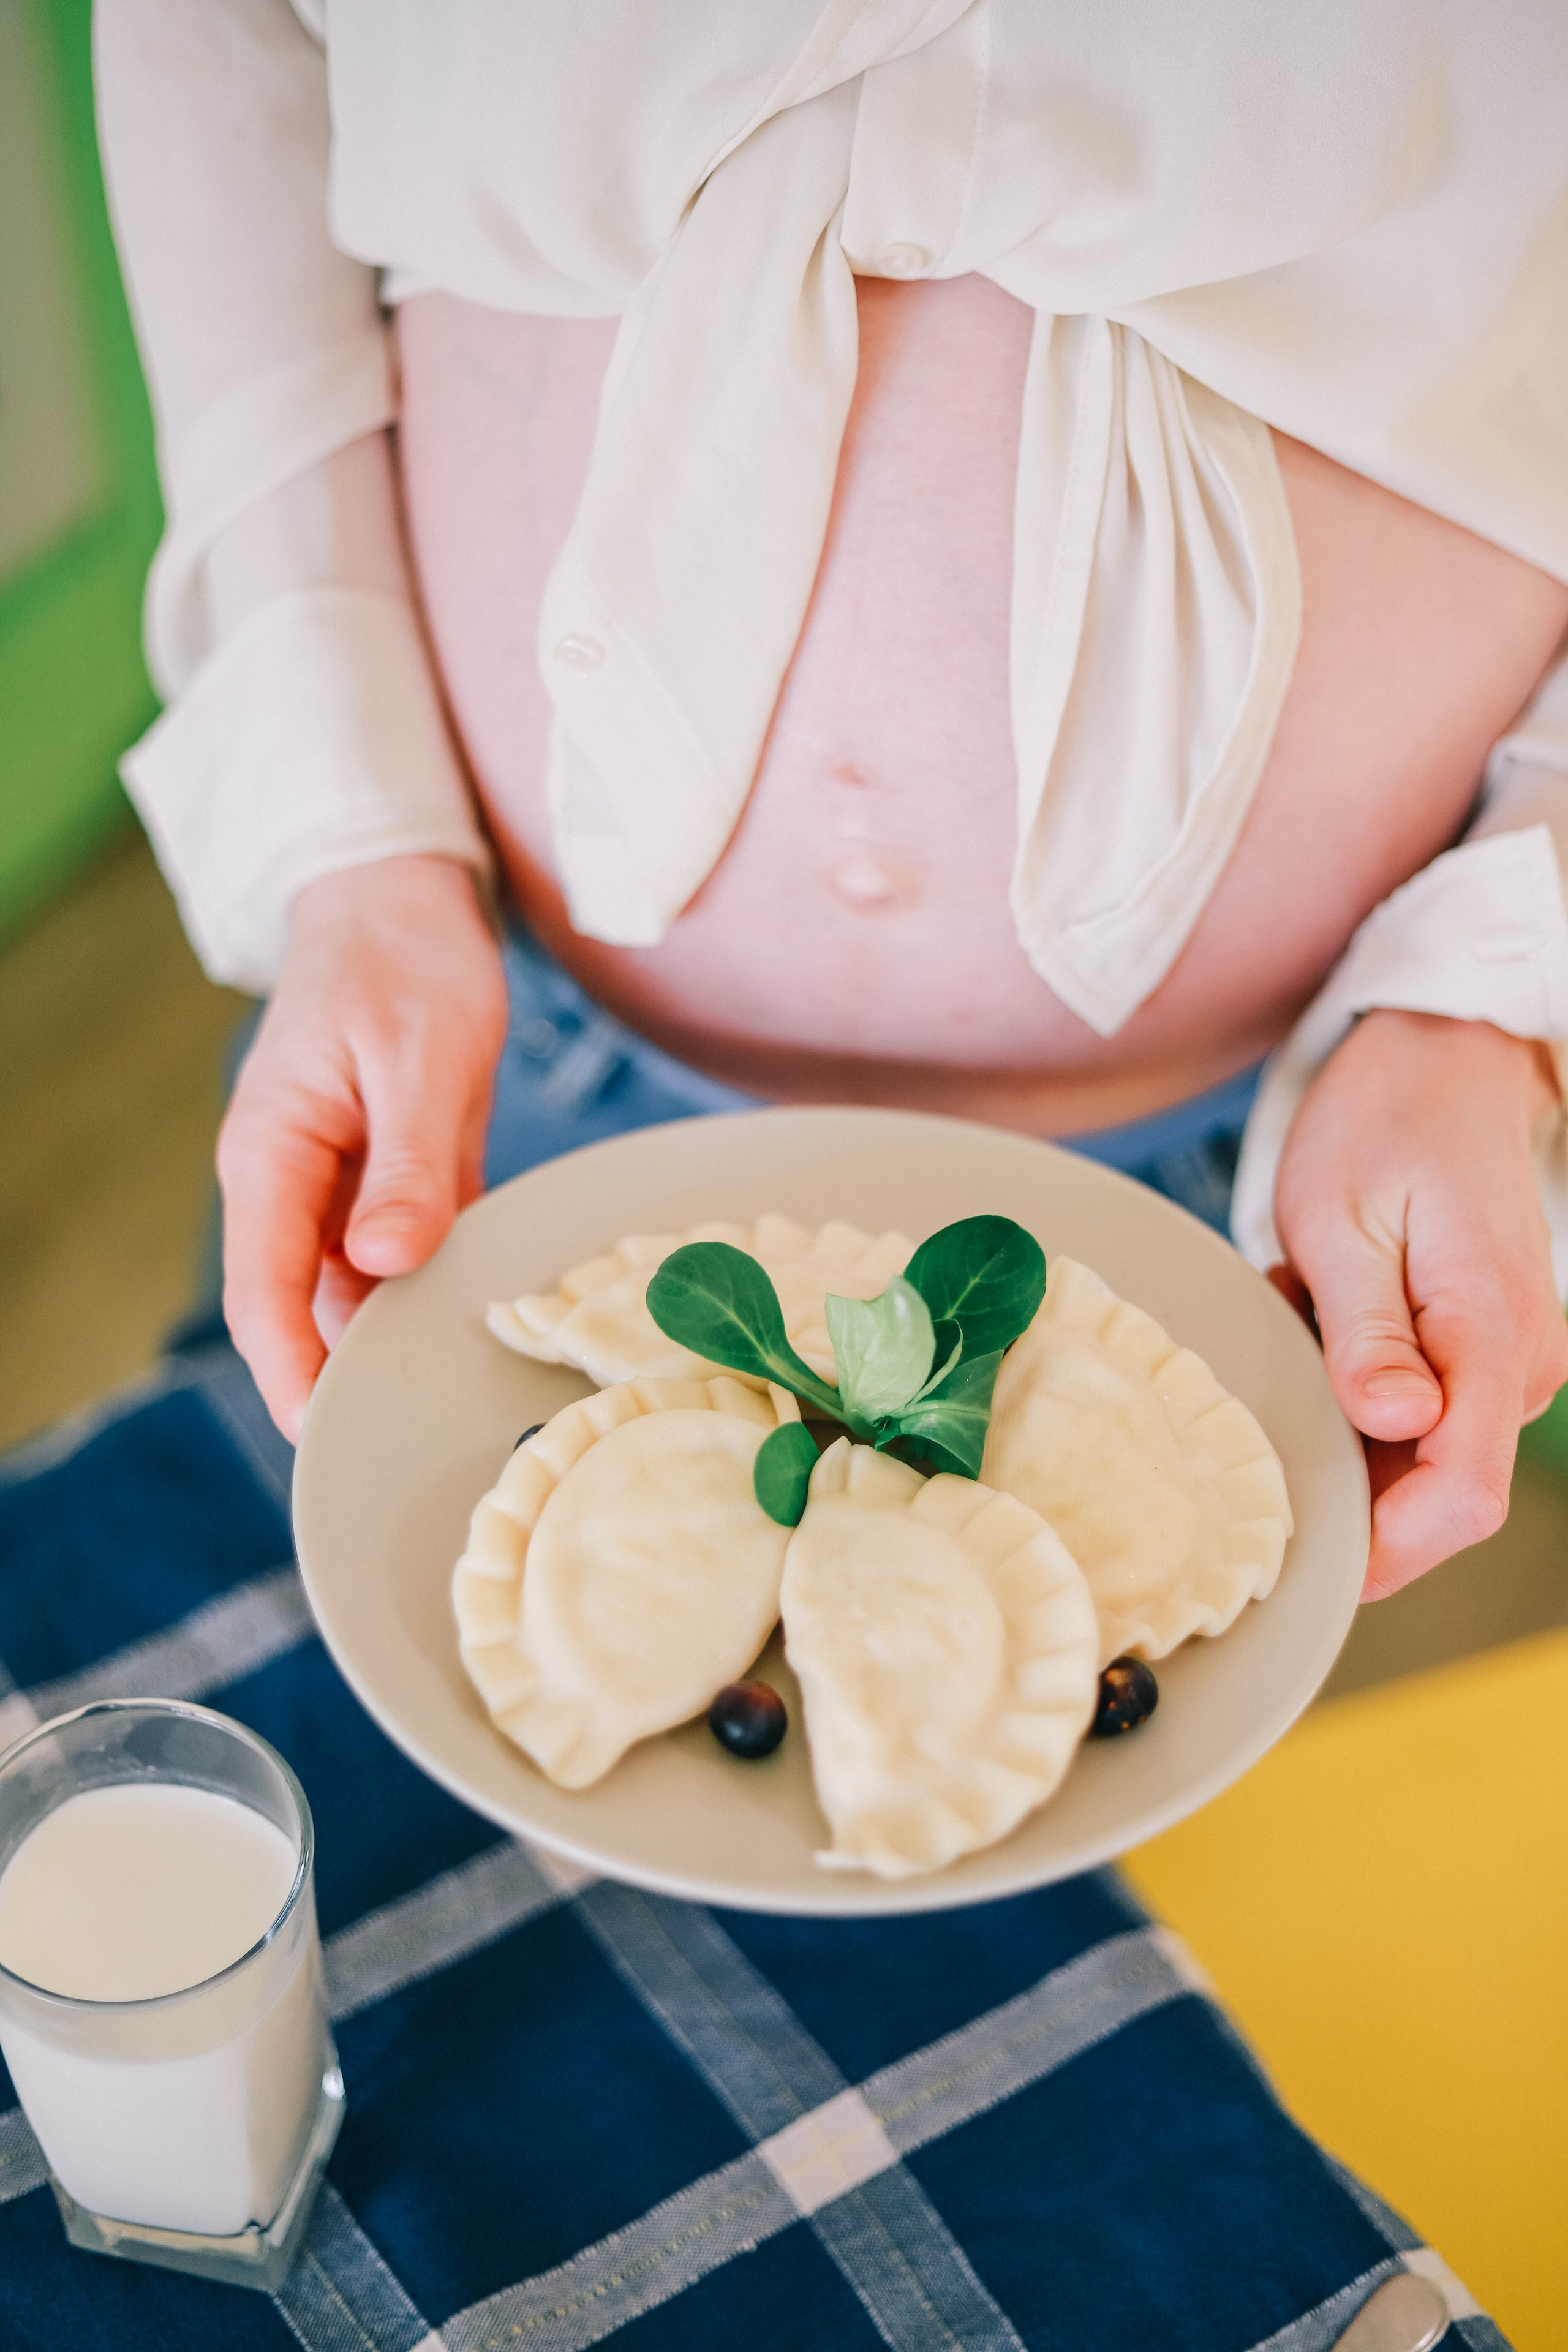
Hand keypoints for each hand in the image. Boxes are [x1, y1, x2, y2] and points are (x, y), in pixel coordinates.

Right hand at [216, 856, 508, 1439]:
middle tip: (410, 1440)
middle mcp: (293, 1180)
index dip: (292, 1372)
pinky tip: (482, 1319)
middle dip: (346, 1374)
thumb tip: (385, 1264)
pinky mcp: (386, 1176)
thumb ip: (407, 1166)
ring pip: (356, 1288)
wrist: (402, 898)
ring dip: (395, 1334)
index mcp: (272, 1153)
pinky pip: (402, 1253)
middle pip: (305, 1306)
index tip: (325, 1435)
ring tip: (456, 1392)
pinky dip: (432, 1286)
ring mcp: (339, 1182)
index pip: (264, 1292)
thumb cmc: (403, 960)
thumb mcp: (420, 1058)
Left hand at [1274, 1008, 1567, 1599]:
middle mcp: (1520, 1364)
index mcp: (1493, 1334)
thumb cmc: (1387, 1122)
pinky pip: (1418, 1409)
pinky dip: (1354, 1385)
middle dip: (1344, 1470)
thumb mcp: (1344, 1218)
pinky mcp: (1483, 1350)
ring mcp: (1508, 1361)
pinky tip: (1323, 1315)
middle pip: (1436, 1490)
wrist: (1444, 1058)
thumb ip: (1366, 1331)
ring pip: (1418, 1452)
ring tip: (1303, 1316)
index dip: (1388, 1547)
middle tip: (1276, 1378)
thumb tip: (1390, 1421)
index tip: (1310, 1558)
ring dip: (1340, 1418)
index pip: (1462, 1494)